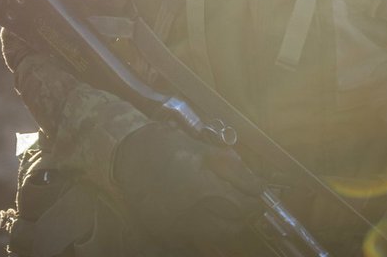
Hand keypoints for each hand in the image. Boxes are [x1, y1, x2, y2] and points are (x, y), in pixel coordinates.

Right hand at [113, 122, 263, 242]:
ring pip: (216, 235)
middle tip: (244, 200)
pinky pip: (194, 239)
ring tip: (224, 206)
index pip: (242, 205)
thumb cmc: (165, 147)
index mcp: (201, 188)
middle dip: (243, 213)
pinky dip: (204, 229)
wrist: (128, 156)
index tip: (258, 194)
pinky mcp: (166, 233)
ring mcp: (176, 226)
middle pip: (232, 226)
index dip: (255, 200)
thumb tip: (256, 184)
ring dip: (226, 223)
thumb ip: (232, 168)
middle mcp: (189, 213)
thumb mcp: (202, 149)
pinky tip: (201, 212)